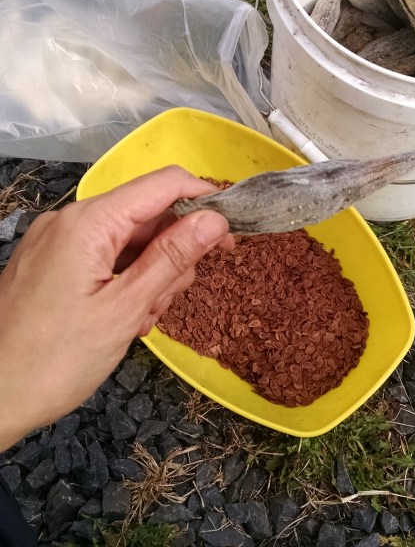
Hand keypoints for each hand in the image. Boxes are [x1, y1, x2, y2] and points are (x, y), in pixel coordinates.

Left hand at [0, 166, 232, 449]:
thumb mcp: (125, 311)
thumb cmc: (53, 361)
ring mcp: (56, 242)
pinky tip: (124, 319)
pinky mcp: (49, 264)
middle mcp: (69, 221)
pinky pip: (102, 257)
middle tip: (171, 301)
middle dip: (172, 252)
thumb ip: (172, 259)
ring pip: (126, 240)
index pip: (163, 185)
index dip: (204, 200)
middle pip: (145, 214)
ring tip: (141, 320)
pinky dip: (123, 281)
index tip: (234, 232)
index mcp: (88, 222)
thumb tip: (215, 219)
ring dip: (149, 274)